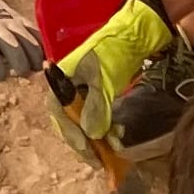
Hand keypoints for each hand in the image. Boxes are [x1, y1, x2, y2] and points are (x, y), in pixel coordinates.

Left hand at [0, 0, 42, 82]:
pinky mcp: (16, 16)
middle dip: (18, 60)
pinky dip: (39, 40)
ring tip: (39, 67)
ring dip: (33, 52)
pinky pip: (31, 28)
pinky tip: (46, 52)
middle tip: (23, 74)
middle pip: (11, 43)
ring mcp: (8, 19)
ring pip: (24, 36)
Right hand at [42, 0, 173, 162]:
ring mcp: (82, 93)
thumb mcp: (103, 78)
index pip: (59, 113)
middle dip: (85, 141)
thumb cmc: (113, 51)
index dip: (71, 134)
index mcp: (61, 80)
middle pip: (70, 122)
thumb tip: (91, 135)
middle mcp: (68, 89)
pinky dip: (106, 129)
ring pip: (84, 123)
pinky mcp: (97, 96)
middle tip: (100, 159)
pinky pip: (97, 119)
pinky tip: (118, 135)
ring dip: (98, 138)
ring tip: (115, 146)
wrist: (133, 34)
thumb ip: (96, 107)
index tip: (87, 149)